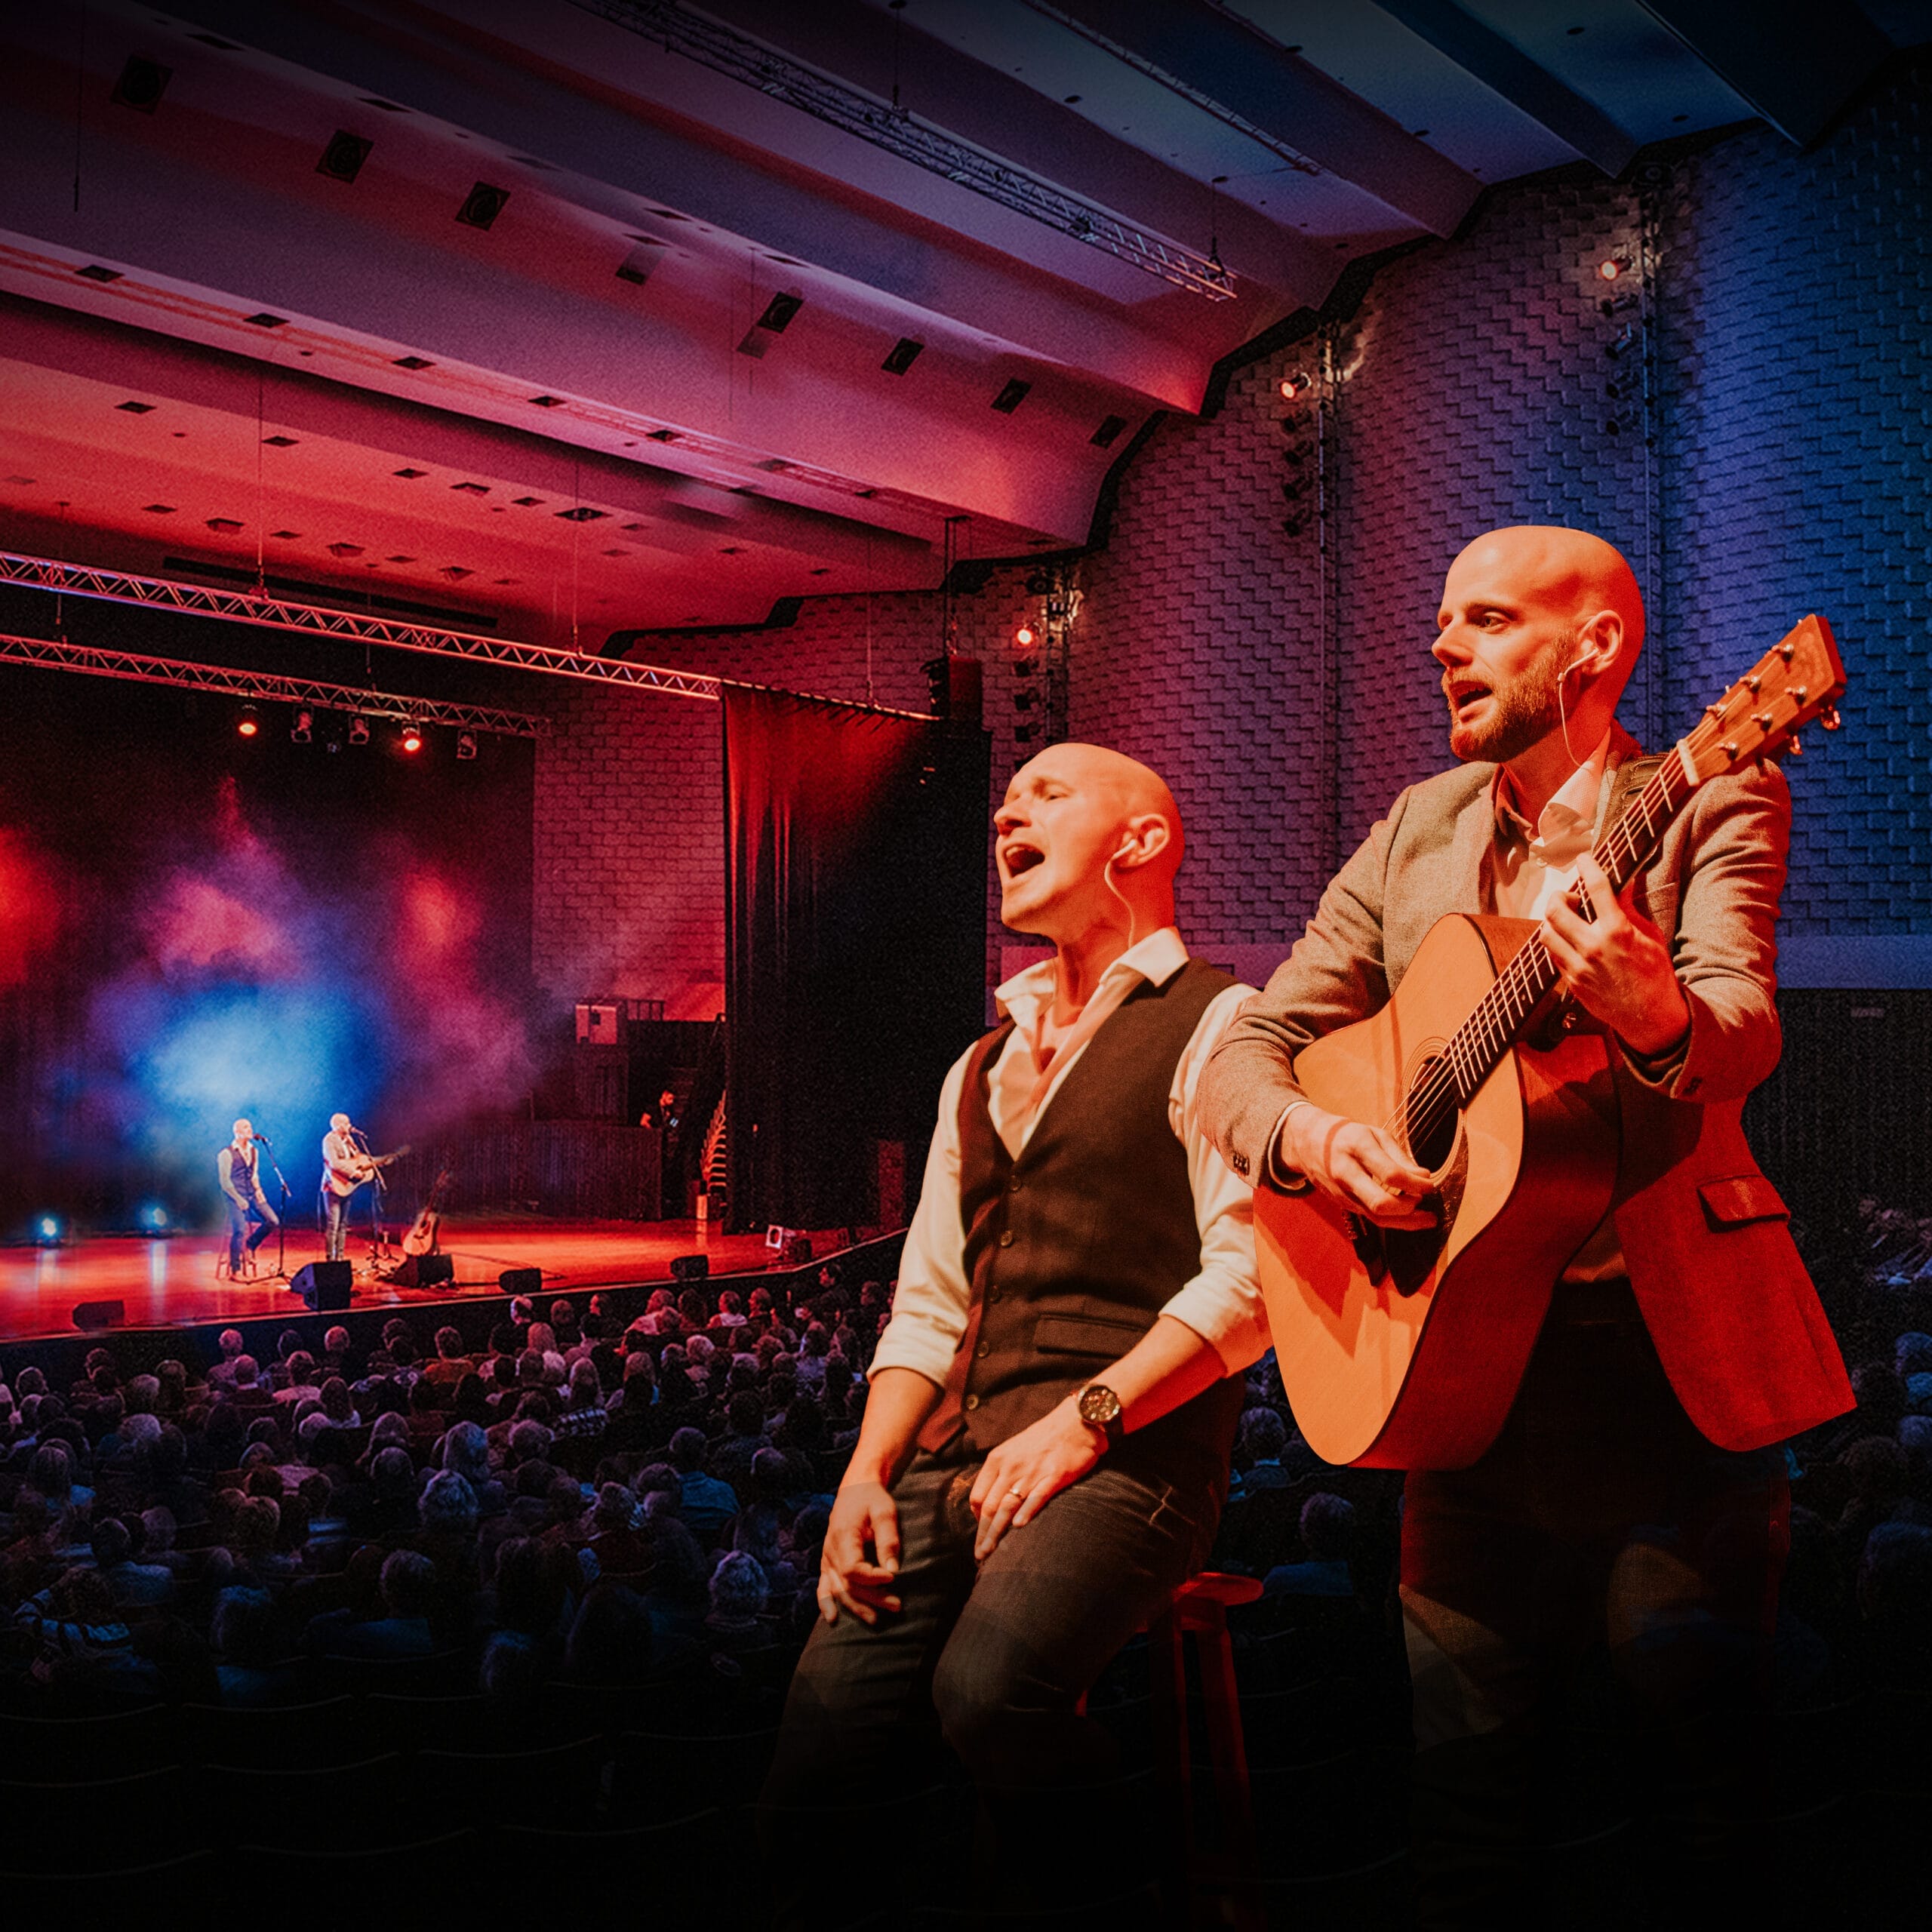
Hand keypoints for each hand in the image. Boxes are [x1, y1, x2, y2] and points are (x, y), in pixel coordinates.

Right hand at [816, 1477, 902, 1625]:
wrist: (855, 1489)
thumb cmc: (872, 1498)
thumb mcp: (884, 1512)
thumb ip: (887, 1540)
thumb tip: (893, 1570)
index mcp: (843, 1535)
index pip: (853, 1567)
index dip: (872, 1578)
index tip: (894, 1577)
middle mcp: (831, 1549)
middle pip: (847, 1583)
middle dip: (872, 1598)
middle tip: (897, 1605)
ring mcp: (827, 1557)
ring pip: (838, 1588)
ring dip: (856, 1606)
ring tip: (877, 1619)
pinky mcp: (827, 1561)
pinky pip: (823, 1585)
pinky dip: (826, 1602)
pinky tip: (832, 1619)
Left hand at [967, 1397, 1104, 1559]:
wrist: (1076, 1422)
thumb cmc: (1045, 1438)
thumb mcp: (1015, 1450)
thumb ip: (1002, 1473)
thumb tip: (992, 1501)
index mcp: (997, 1460)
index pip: (978, 1496)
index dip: (977, 1520)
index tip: (981, 1534)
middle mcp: (1010, 1466)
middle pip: (989, 1507)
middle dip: (982, 1535)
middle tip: (980, 1555)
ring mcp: (1031, 1472)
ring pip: (1007, 1507)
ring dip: (996, 1533)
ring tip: (991, 1553)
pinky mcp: (1054, 1475)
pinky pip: (1036, 1497)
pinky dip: (1026, 1512)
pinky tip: (1019, 1528)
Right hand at [1280, 1104, 1435, 1227]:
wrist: (1308, 1143)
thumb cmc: (1347, 1136)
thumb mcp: (1374, 1134)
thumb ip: (1399, 1156)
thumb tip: (1423, 1176)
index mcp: (1357, 1147)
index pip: (1390, 1173)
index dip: (1415, 1183)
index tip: (1430, 1183)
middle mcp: (1346, 1172)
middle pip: (1380, 1203)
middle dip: (1408, 1207)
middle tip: (1423, 1200)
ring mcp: (1342, 1192)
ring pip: (1376, 1217)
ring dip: (1405, 1221)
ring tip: (1427, 1218)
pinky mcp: (1342, 1204)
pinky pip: (1371, 1218)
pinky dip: (1394, 1221)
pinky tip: (1410, 1217)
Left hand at [1541, 853, 1689, 1057]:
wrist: (1650, 1016)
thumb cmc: (1656, 973)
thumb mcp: (1651, 936)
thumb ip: (1630, 909)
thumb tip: (1623, 882)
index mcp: (1617, 932)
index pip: (1596, 889)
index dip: (1588, 867)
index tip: (1583, 859)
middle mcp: (1593, 947)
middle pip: (1556, 910)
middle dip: (1559, 896)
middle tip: (1570, 896)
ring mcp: (1578, 967)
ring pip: (1546, 933)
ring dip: (1552, 920)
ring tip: (1568, 918)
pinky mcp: (1570, 982)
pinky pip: (1552, 954)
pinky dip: (1556, 941)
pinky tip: (1569, 939)